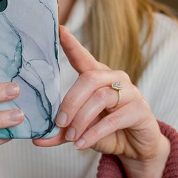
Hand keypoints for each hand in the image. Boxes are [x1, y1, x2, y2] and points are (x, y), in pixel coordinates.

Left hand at [34, 27, 169, 167]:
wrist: (137, 147)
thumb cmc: (108, 132)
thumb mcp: (80, 131)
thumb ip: (60, 133)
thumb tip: (36, 139)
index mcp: (98, 77)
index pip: (83, 57)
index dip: (71, 44)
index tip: (58, 29)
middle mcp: (115, 78)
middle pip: (89, 79)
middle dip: (70, 102)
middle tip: (59, 122)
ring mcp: (130, 92)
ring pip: (101, 98)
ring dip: (81, 120)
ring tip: (71, 137)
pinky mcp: (140, 110)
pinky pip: (114, 119)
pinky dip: (94, 133)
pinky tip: (81, 144)